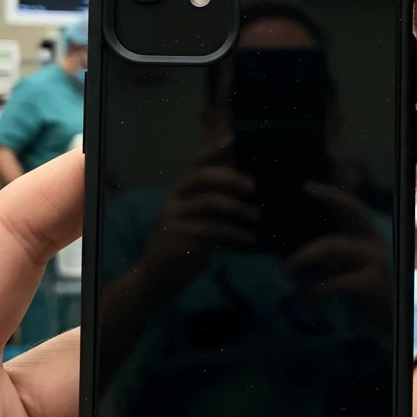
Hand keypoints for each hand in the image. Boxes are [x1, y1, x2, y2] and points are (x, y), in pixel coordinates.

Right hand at [140, 146, 260, 287]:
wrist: (158, 277)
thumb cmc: (184, 243)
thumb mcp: (197, 218)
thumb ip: (213, 200)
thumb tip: (247, 186)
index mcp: (179, 190)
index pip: (195, 163)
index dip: (213, 150)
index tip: (233, 139)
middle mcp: (174, 198)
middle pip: (202, 176)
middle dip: (231, 178)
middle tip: (254, 187)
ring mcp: (175, 217)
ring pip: (210, 202)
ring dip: (238, 209)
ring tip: (257, 217)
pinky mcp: (180, 237)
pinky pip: (213, 230)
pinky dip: (236, 233)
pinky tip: (251, 240)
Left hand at [282, 182, 394, 321]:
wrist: (387, 316)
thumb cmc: (357, 286)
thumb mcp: (339, 265)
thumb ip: (321, 252)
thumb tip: (283, 245)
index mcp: (362, 234)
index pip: (349, 205)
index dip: (330, 193)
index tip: (305, 186)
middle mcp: (371, 240)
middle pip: (353, 209)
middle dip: (329, 197)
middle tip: (303, 190)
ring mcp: (374, 259)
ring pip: (334, 245)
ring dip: (303, 256)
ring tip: (283, 270)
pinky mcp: (372, 282)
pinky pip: (339, 281)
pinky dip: (316, 289)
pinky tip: (303, 297)